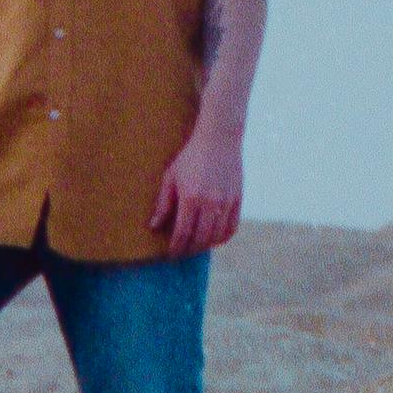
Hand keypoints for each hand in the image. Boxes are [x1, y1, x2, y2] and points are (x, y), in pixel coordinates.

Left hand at [151, 122, 248, 256]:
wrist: (219, 139)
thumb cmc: (191, 156)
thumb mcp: (171, 177)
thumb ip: (163, 203)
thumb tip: (154, 226)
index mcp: (191, 197)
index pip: (183, 232)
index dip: (176, 247)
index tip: (171, 253)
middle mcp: (210, 203)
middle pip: (200, 238)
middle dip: (189, 250)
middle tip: (181, 253)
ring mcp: (226, 202)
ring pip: (216, 236)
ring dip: (205, 246)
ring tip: (195, 247)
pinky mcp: (237, 200)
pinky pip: (231, 228)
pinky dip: (222, 238)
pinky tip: (213, 239)